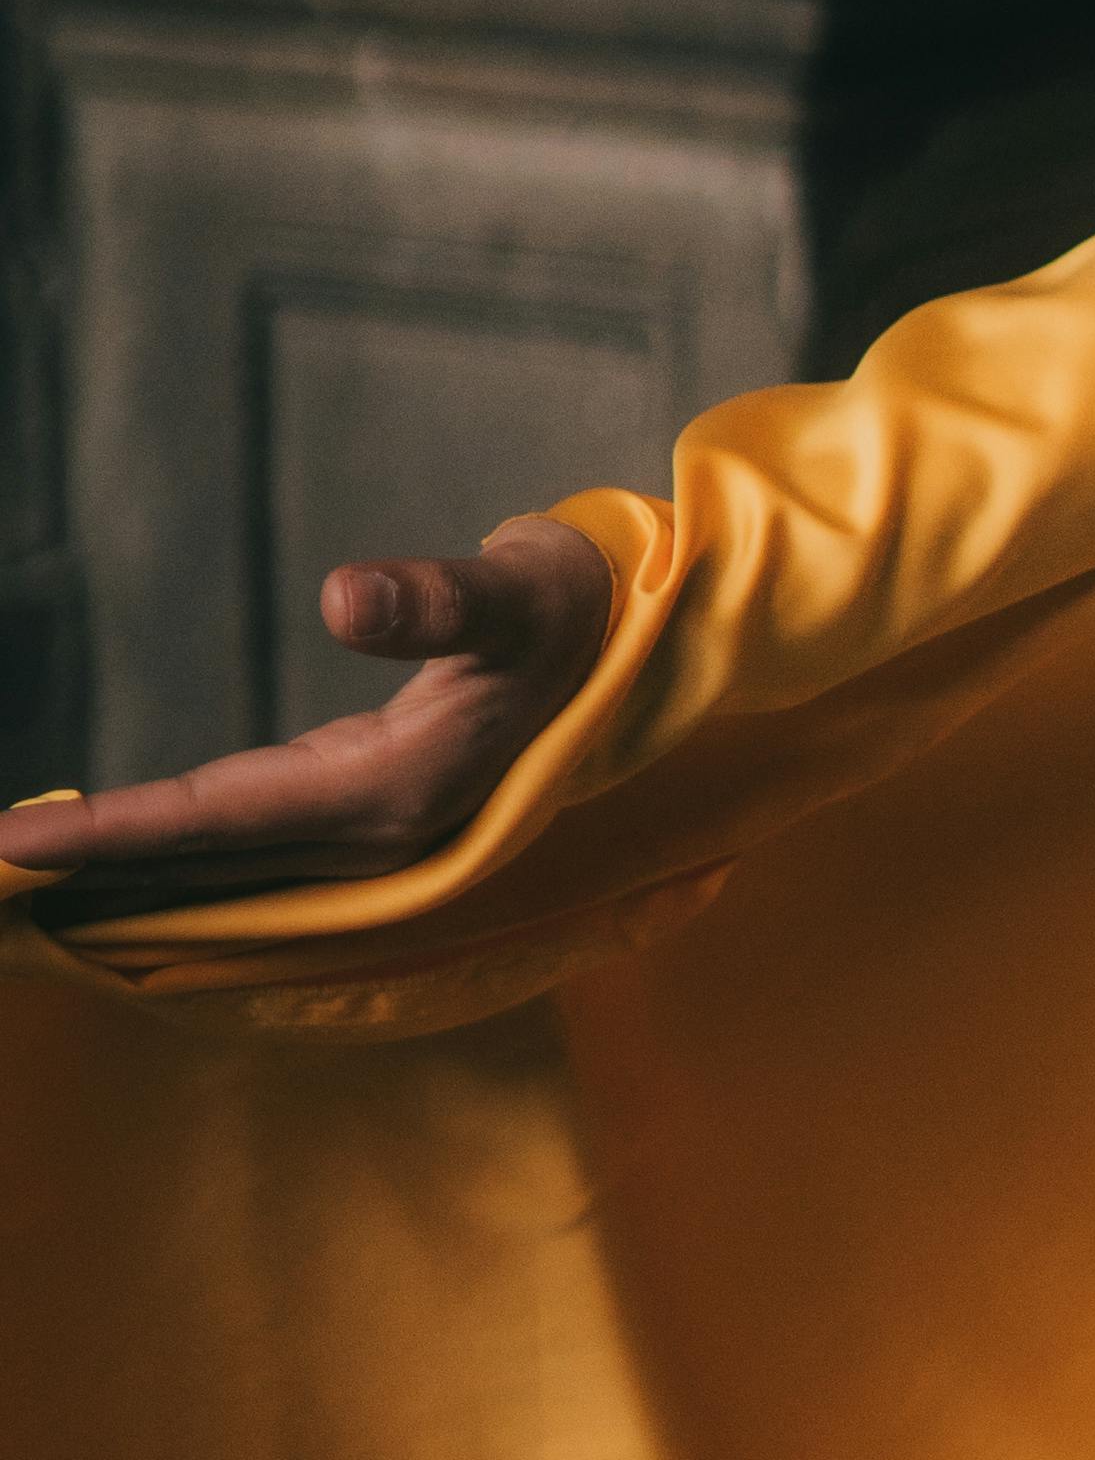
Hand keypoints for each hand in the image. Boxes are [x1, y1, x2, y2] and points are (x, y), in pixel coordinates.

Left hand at [0, 513, 615, 908]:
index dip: (107, 833)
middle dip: (91, 873)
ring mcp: (379, 827)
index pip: (217, 818)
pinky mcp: (377, 803)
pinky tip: (138, 843)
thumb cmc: (585, 604)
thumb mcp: (518, 586)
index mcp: (396, 790)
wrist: (664, 641)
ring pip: (224, 863)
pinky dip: (181, 845)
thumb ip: (440, 597)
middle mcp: (379, 831)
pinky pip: (252, 841)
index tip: (5, 848)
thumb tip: (345, 594)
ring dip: (127, 870)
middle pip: (204, 864)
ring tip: (32, 873)